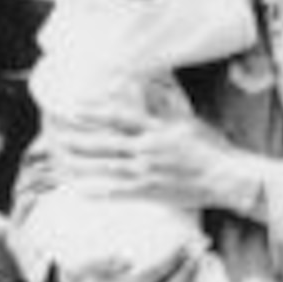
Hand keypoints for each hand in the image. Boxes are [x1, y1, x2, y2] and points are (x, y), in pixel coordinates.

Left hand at [50, 109, 251, 211]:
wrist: (227, 177)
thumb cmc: (210, 148)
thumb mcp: (187, 122)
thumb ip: (162, 107)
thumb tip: (145, 89)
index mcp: (157, 130)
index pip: (119, 118)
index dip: (94, 113)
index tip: (74, 108)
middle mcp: (148, 149)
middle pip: (105, 144)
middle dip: (78, 140)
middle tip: (55, 137)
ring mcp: (147, 172)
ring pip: (105, 168)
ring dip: (79, 165)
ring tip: (59, 163)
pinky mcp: (150, 192)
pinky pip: (117, 192)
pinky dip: (97, 192)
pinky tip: (79, 191)